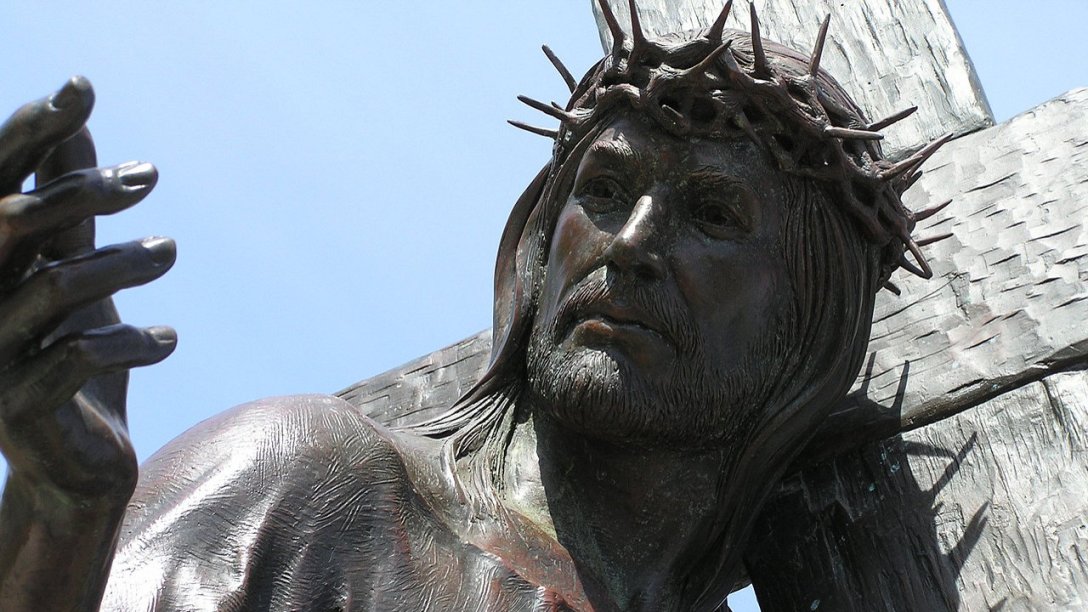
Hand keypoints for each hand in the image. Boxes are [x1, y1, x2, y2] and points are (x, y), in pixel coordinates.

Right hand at [0, 76, 175, 503]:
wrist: (77, 463)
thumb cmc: (76, 355)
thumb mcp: (78, 275)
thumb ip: (72, 211)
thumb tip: (77, 127)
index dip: (32, 133)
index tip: (83, 86)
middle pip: (12, 225)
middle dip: (81, 191)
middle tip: (149, 175)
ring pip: (55, 288)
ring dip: (124, 263)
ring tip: (169, 250)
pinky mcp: (20, 407)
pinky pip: (82, 356)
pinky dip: (135, 341)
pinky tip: (166, 339)